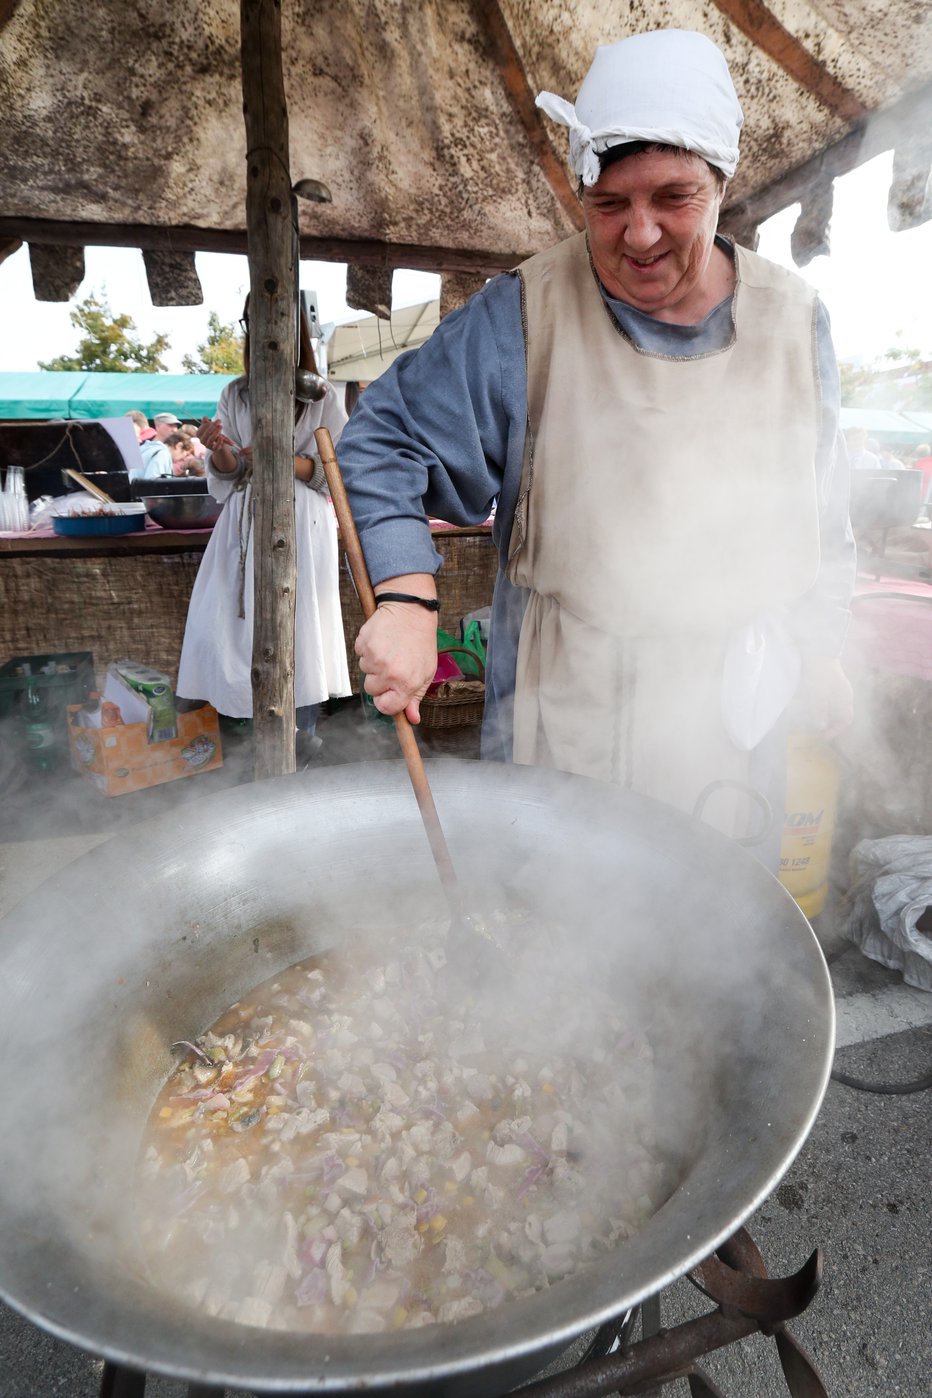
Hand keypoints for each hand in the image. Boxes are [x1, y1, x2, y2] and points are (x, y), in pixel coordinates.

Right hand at [196, 416, 233, 452]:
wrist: (219, 443)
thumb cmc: (213, 433)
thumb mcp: (210, 426)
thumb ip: (207, 422)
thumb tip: (204, 417)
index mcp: (199, 433)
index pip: (203, 427)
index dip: (210, 423)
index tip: (217, 420)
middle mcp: (202, 440)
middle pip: (207, 433)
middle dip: (213, 426)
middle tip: (220, 421)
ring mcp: (207, 445)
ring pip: (211, 439)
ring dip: (216, 432)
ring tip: (221, 426)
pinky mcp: (213, 449)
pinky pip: (216, 446)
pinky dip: (219, 441)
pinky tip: (222, 437)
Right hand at [355, 601, 437, 723]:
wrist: (411, 611)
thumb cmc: (421, 642)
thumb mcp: (426, 672)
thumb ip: (416, 698)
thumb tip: (412, 718)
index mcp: (406, 683)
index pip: (385, 707)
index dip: (386, 701)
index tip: (390, 692)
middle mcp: (389, 673)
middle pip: (371, 690)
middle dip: (379, 681)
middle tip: (393, 664)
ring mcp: (374, 658)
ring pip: (365, 672)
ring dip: (374, 664)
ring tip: (389, 650)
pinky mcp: (364, 644)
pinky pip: (360, 655)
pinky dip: (368, 650)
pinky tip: (382, 641)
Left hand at [790, 656, 853, 739]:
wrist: (816, 648)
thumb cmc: (820, 672)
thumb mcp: (819, 694)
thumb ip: (820, 711)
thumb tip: (820, 727)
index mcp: (845, 697)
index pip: (846, 719)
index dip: (835, 730)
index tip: (822, 736)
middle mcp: (842, 694)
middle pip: (836, 715)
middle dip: (825, 723)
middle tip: (812, 728)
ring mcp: (834, 688)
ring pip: (828, 707)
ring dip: (817, 713)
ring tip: (806, 716)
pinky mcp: (824, 682)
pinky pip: (821, 698)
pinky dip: (813, 703)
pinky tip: (802, 703)